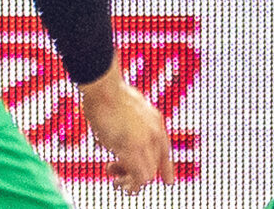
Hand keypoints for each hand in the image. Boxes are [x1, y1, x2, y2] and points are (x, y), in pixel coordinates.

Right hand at [77, 66, 173, 192]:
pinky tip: (116, 182)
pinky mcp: (132, 148)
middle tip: (113, 172)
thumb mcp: (125, 110)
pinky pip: (138, 176)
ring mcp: (145, 140)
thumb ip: (128, 124)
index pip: (165, 151)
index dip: (166, 168)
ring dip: (130, 182)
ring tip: (116, 181)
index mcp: (155, 122)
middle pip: (154, 165)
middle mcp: (155, 133)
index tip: (169, 182)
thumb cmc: (109, 96)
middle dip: (135, 175)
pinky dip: (129, 184)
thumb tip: (116, 138)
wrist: (105, 89)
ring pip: (148, 174)